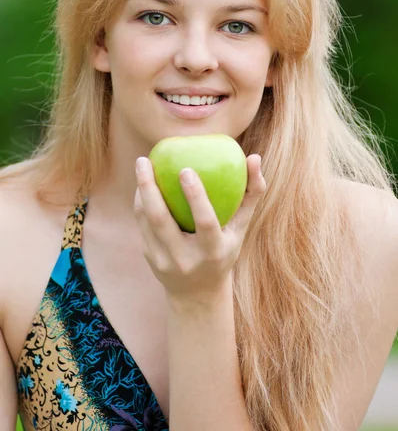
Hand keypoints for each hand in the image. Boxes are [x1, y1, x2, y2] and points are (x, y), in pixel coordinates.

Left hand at [133, 154, 265, 303]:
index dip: (195, 197)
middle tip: (145, 159)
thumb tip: (254, 157)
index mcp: (213, 252)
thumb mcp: (241, 228)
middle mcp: (186, 259)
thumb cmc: (225, 248)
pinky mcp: (150, 258)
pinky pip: (142, 224)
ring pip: (147, 220)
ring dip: (142, 190)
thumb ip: (251, 193)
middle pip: (161, 220)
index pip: (204, 222)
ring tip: (142, 164)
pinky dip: (141, 202)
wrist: (198, 293)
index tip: (186, 169)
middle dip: (150, 187)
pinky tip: (143, 183)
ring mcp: (164, 261)